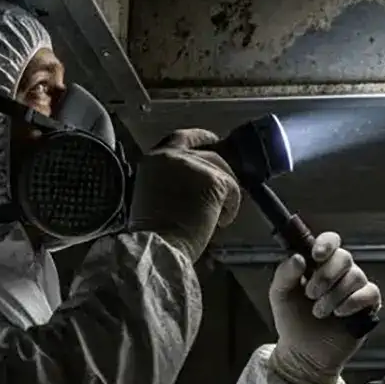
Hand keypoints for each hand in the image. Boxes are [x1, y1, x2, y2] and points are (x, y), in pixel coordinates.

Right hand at [128, 129, 240, 257]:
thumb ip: (170, 181)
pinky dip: (231, 207)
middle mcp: (172, 157)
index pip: (181, 137)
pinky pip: (232, 189)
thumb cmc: (153, 233)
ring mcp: (193, 166)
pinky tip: (220, 223)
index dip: (199, 138)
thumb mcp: (152, 195)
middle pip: (208, 154)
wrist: (158, 246)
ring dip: (224, 193)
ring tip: (216, 217)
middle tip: (228, 183)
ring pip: (223, 171)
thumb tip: (196, 184)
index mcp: (153, 160)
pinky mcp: (213, 180)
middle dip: (221, 169)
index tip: (211, 141)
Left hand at [267, 233, 380, 383]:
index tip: (316, 255)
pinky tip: (340, 313)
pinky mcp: (367, 306)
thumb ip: (285, 273)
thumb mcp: (280, 295)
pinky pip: (370, 293)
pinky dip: (353, 302)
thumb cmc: (293, 321)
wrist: (304, 353)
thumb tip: (299, 257)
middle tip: (311, 294)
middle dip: (326, 275)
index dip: (327, 244)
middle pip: (344, 257)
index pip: (331, 241)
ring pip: (356, 276)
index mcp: (319, 264)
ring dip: (334, 295)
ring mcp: (355, 288)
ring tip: (319, 312)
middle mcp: (340, 273)